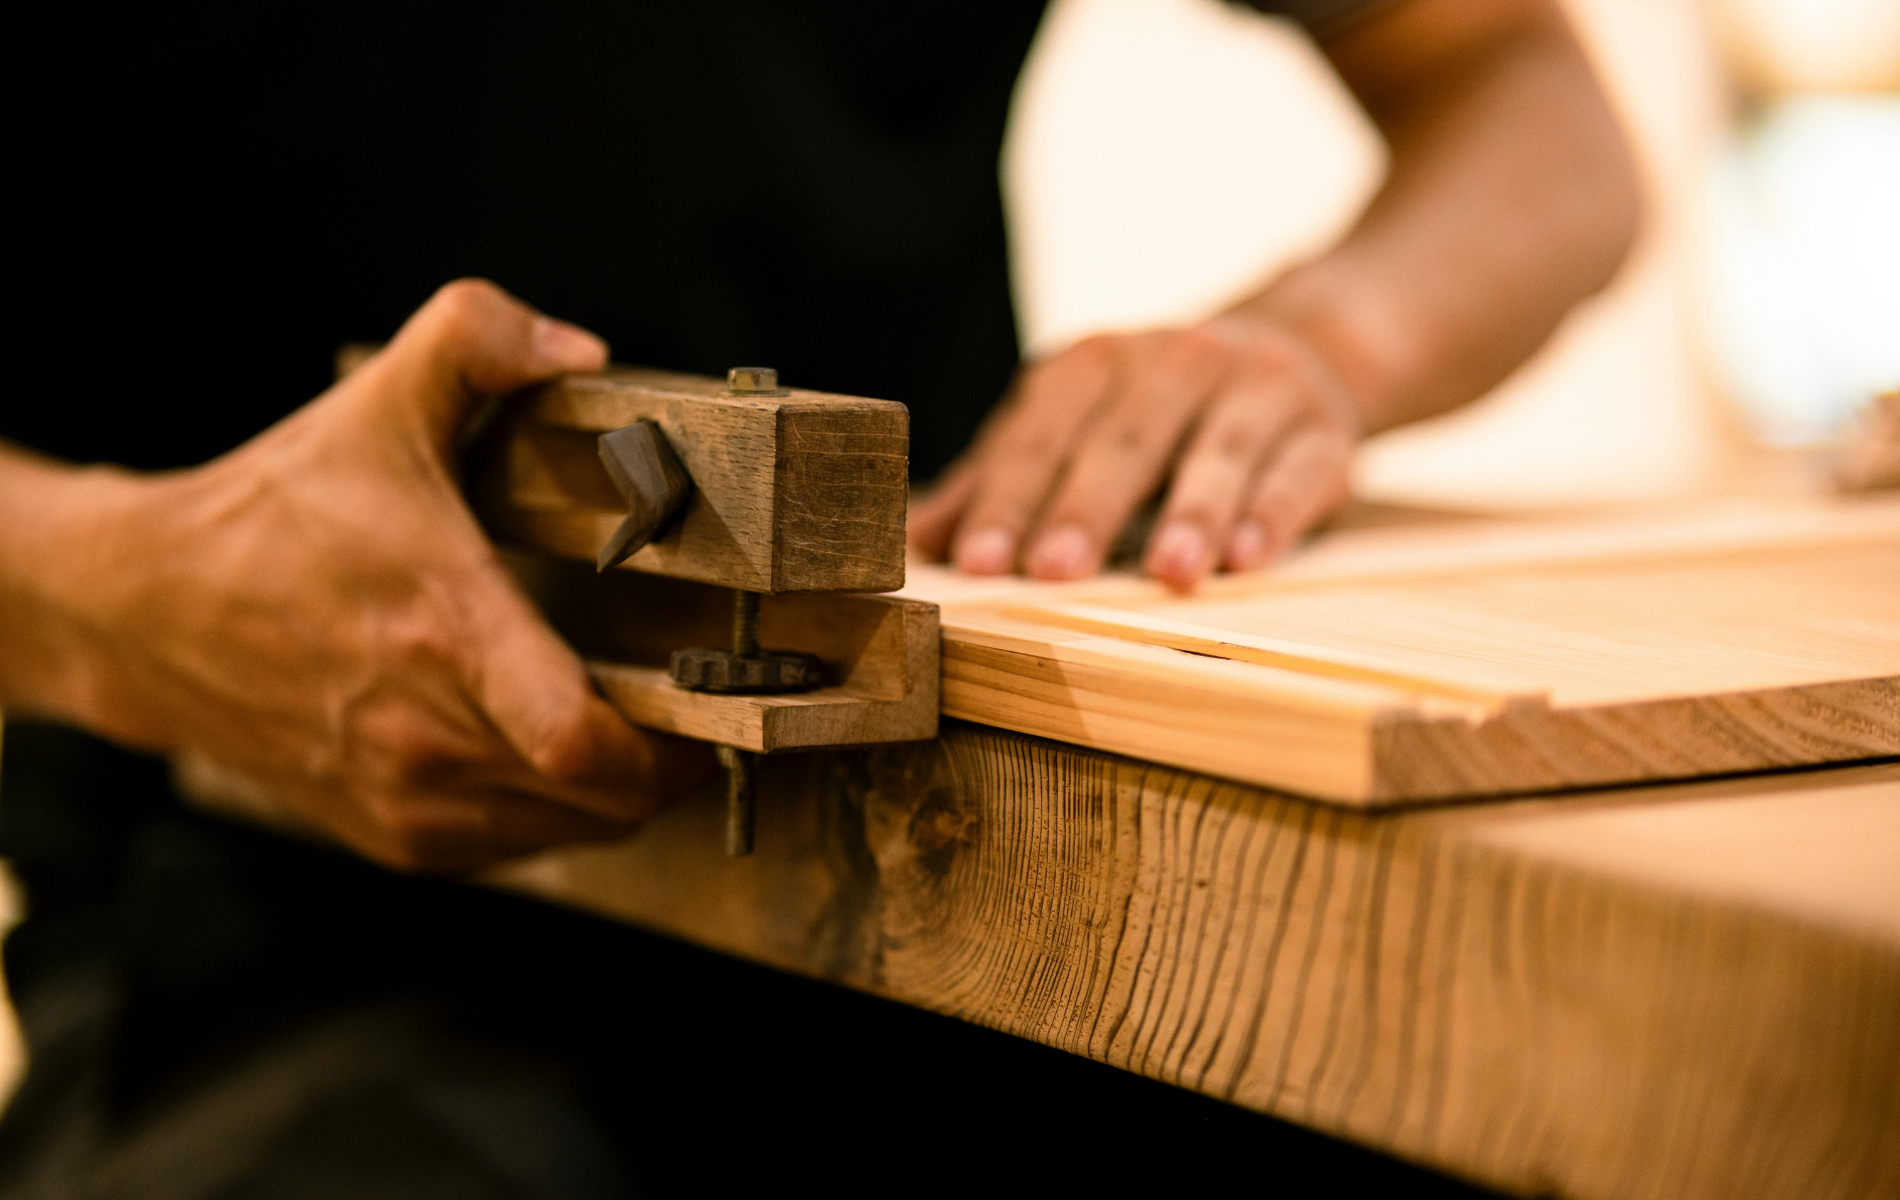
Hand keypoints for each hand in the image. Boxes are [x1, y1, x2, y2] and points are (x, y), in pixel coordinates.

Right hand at [1, 280, 709, 871]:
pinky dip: (558, 814)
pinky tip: (556, 755)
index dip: (671, 744)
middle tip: (693, 706)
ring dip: (616, 790)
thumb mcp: (376, 403)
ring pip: (570, 832)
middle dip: (668, 760)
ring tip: (634, 727)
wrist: (147, 612)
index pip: (583, 743)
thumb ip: (478, 339)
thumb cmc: (273, 514)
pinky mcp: (392, 836)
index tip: (713, 704)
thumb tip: (580, 347)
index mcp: (448, 636)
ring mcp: (408, 799)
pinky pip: (518, 848)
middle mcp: (431, 738)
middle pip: (604, 799)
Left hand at [909, 318, 1361, 591]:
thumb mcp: (1071, 429)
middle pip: (1123, 442)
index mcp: (1094, 364)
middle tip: (1053, 573)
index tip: (977, 561)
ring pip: (1218, 453)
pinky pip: (1297, 472)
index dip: (1007, 497)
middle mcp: (1174, 361)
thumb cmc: (1153, 414)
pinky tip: (1247, 559)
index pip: (1040, 434)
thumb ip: (996, 481)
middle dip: (1085, 509)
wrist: (1297, 352)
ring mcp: (1254, 389)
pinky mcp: (1323, 429)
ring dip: (1192, 513)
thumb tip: (910, 541)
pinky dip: (1272, 515)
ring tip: (1169, 575)